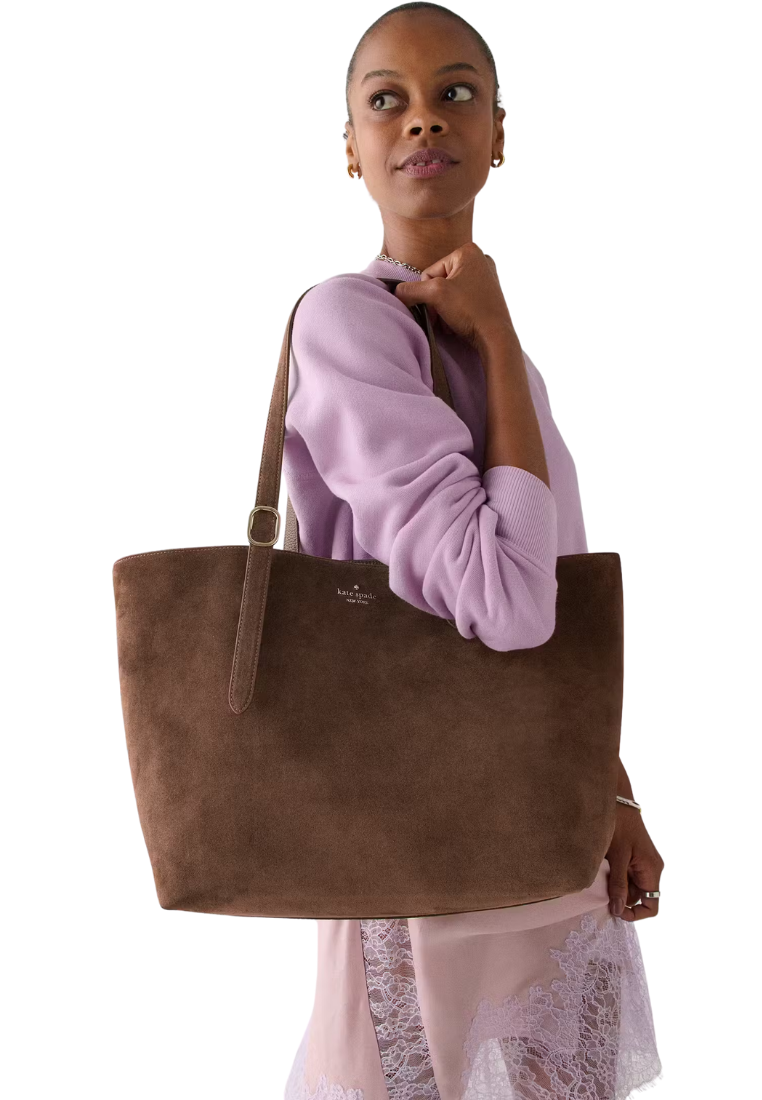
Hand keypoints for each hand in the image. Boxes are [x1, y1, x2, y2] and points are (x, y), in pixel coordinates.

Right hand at [393, 242, 515, 351]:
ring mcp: (486, 277)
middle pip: (440, 282)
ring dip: (445, 309)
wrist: (495, 337)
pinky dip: (456, 312)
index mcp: (468, 251)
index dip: (428, 293)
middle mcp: (480, 260)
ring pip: (450, 292)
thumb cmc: (470, 311)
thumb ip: (411, 290)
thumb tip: (396, 292)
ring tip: (452, 322)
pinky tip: (460, 322)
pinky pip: (462, 299)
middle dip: (436, 303)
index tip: (437, 308)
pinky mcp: (488, 294)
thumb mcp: (435, 295)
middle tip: (442, 319)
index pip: (430, 272)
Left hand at [606, 806, 664, 921]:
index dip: (635, 914)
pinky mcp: (635, 856)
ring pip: (631, 886)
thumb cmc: (619, 825)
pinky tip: (603, 869)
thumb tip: (618, 910)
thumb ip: (618, 884)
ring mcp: (643, 862)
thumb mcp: (617, 856)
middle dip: (621, 898)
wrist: (618, 799)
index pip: (652, 905)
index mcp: (652, 870)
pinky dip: (615, 876)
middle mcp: (652, 868)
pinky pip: (627, 875)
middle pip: (639, 897)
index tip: (615, 910)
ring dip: (616, 886)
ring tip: (600, 876)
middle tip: (601, 892)